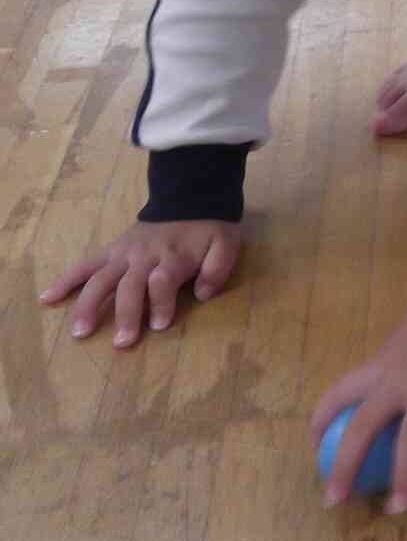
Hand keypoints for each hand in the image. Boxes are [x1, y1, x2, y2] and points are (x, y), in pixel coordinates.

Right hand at [41, 218, 242, 347]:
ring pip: (101, 279)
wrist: (190, 198)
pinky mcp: (111, 250)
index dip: (161, 303)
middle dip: (126, 314)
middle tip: (122, 342)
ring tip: (79, 331)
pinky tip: (47, 297)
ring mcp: (123, 254)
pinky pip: (85, 265)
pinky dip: (65, 280)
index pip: (163, 282)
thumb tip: (203, 295)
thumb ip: (217, 269)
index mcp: (173, 257)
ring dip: (88, 305)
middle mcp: (144, 257)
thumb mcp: (226, 245)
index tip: (160, 325)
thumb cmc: (208, 229)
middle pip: (130, 286)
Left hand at [310, 261, 406, 511]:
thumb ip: (393, 372)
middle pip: (361, 429)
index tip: (313, 448)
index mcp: (378, 367)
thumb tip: (385, 402)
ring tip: (398, 507)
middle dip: (343, 468)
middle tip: (334, 500)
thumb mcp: (402, 343)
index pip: (335, 397)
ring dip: (405, 478)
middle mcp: (398, 381)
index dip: (319, 424)